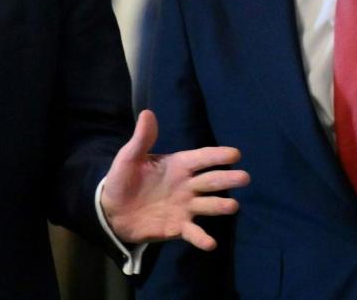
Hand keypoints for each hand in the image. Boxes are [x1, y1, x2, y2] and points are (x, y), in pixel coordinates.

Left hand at [100, 110, 249, 249]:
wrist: (112, 211)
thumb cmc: (123, 180)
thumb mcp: (129, 158)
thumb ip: (141, 139)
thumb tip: (147, 113)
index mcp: (177, 166)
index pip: (201, 158)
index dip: (217, 155)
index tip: (235, 154)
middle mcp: (186, 186)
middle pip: (211, 181)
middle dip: (227, 179)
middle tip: (244, 178)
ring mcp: (185, 207)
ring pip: (208, 206)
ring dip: (220, 206)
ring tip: (233, 206)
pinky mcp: (178, 227)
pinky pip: (193, 233)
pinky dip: (202, 238)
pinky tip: (210, 243)